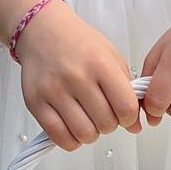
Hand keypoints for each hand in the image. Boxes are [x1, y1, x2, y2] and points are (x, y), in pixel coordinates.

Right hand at [13, 0, 143, 151]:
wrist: (42, 29)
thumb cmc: (78, 42)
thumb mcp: (110, 56)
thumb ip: (126, 90)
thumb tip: (135, 126)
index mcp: (100, 64)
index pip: (126, 107)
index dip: (130, 118)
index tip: (125, 115)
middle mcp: (77, 77)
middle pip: (106, 123)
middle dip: (110, 124)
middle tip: (104, 114)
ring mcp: (54, 90)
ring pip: (84, 134)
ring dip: (91, 134)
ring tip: (88, 121)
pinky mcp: (35, 101)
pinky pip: (59, 136)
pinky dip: (71, 140)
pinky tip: (73, 128)